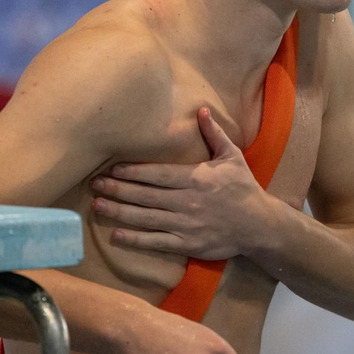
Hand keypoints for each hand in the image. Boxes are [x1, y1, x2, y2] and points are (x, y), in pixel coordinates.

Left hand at [90, 107, 275, 259]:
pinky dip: (135, 239)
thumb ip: (214, 134)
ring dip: (119, 212)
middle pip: (145, 195)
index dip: (133, 172)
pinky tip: (116, 234)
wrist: (259, 225)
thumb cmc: (244, 189)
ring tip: (97, 205)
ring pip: (146, 217)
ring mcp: (186, 224)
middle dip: (117, 189)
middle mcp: (187, 201)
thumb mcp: (232, 157)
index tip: (112, 168)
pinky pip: (156, 241)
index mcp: (196, 178)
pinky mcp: (187, 244)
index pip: (158, 174)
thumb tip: (201, 109)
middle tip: (93, 184)